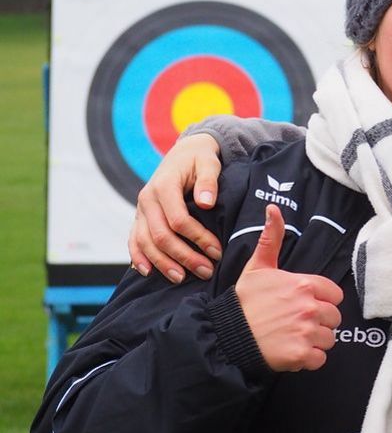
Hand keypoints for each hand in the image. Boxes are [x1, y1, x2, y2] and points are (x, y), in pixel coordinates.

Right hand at [128, 133, 223, 281]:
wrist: (184, 153)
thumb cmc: (200, 159)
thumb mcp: (208, 162)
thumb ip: (208, 180)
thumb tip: (207, 203)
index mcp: (164, 186)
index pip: (178, 219)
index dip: (197, 238)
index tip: (216, 251)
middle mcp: (147, 199)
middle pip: (160, 235)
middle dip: (183, 256)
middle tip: (206, 271)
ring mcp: (140, 210)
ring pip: (145, 242)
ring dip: (162, 263)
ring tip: (181, 279)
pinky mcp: (139, 218)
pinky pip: (134, 240)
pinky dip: (138, 257)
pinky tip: (148, 272)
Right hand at [235, 205, 343, 371]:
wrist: (226, 335)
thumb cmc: (244, 302)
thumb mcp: (257, 267)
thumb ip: (270, 239)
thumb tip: (273, 208)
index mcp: (304, 285)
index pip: (335, 295)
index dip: (321, 301)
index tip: (303, 305)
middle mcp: (309, 307)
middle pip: (334, 318)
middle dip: (319, 323)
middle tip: (295, 324)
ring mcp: (306, 332)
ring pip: (329, 339)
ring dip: (314, 342)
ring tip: (291, 338)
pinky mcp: (302, 355)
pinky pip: (320, 359)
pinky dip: (308, 360)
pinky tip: (290, 352)